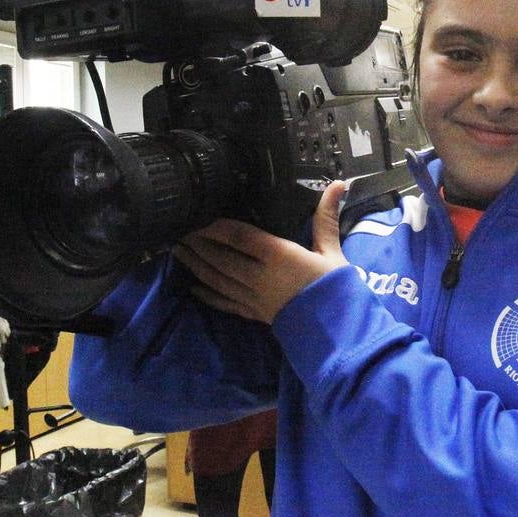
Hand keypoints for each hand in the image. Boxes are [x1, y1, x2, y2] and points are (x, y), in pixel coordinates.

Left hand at [171, 181, 347, 323]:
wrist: (339, 332)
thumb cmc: (337, 288)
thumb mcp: (332, 250)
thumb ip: (325, 217)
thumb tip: (338, 184)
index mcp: (278, 256)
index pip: (239, 237)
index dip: (217, 226)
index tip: (202, 216)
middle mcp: (259, 276)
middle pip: (221, 257)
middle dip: (198, 244)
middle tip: (180, 230)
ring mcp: (253, 297)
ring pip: (217, 279)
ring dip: (196, 265)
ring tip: (178, 251)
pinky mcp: (253, 314)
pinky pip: (225, 303)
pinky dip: (208, 296)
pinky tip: (193, 288)